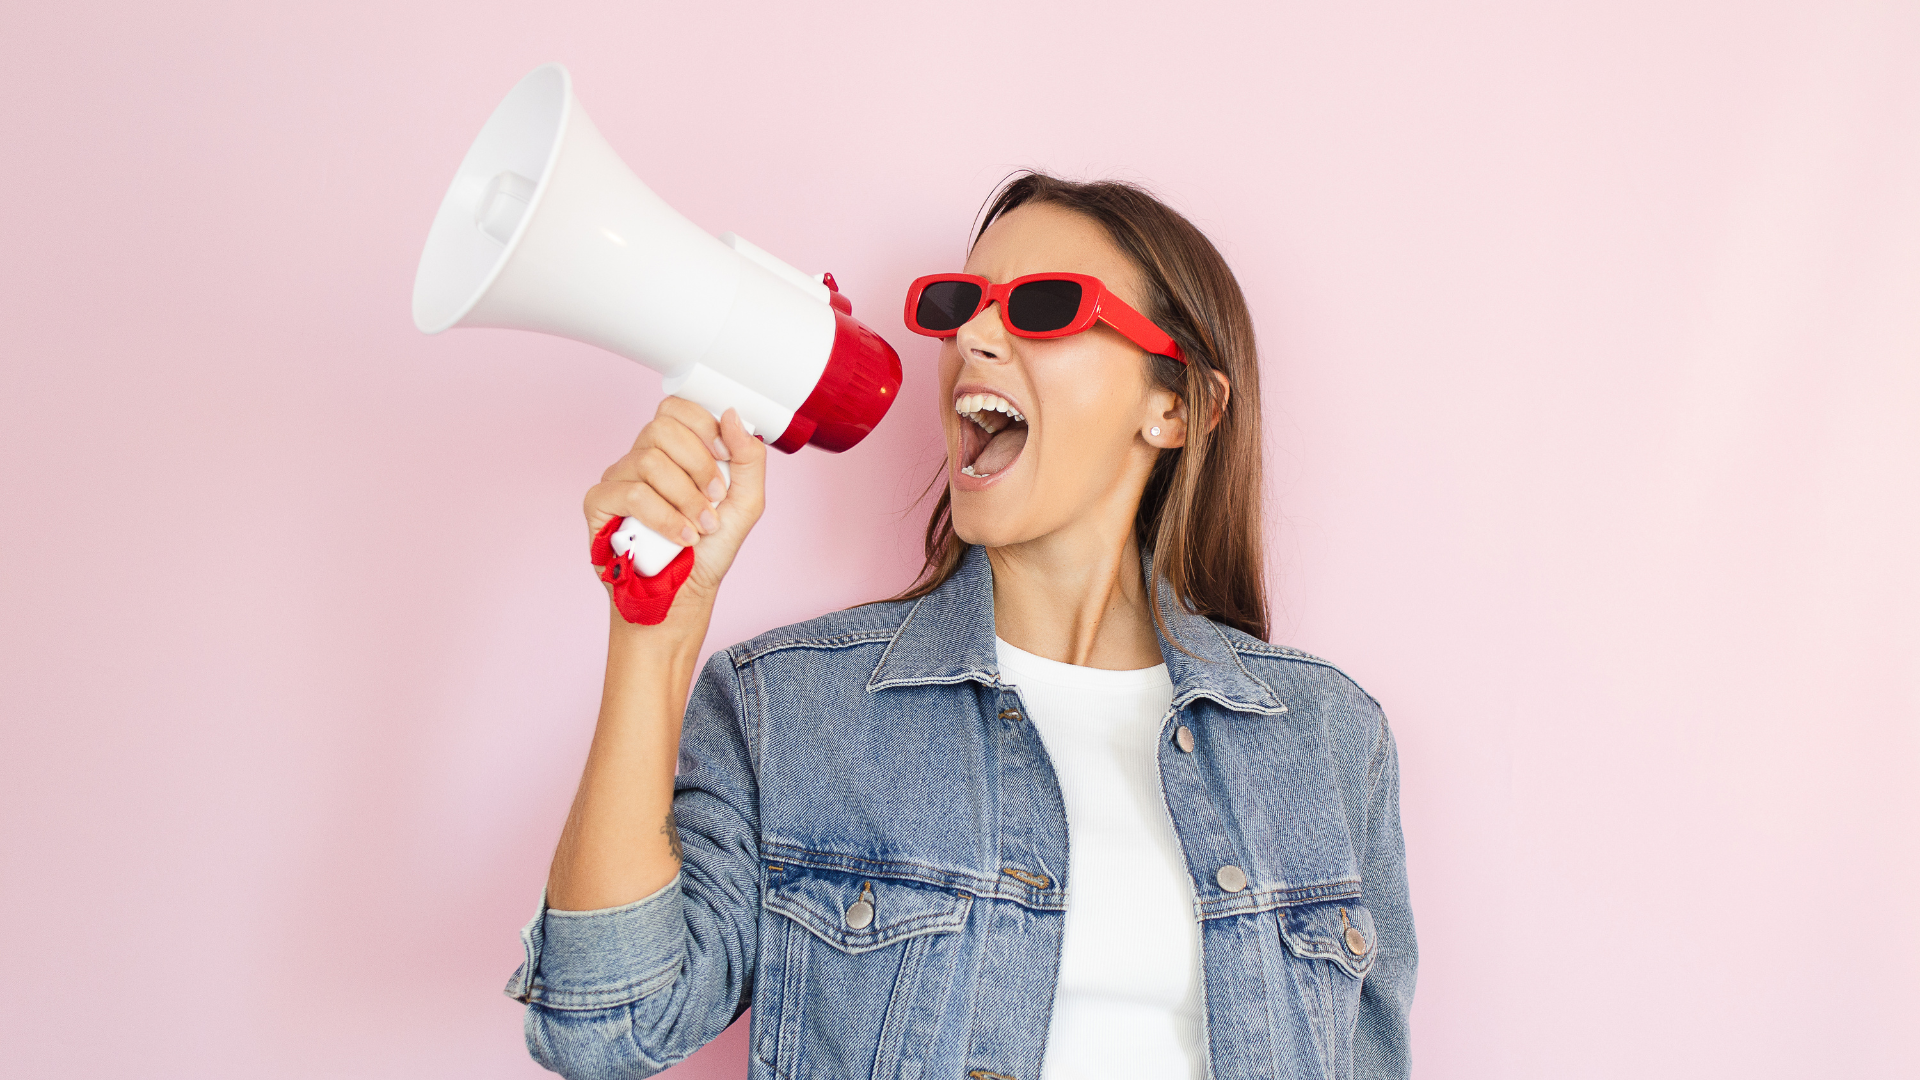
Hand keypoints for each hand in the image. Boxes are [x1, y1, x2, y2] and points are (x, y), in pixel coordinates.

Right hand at [584, 398, 766, 621]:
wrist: (685, 594)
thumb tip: (732, 415)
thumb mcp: (745, 501)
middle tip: (715, 499)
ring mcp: (618, 478)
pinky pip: (630, 493)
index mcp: (672, 450)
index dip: (703, 425)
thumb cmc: (709, 548)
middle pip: (662, 428)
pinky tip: (680, 537)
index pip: (676, 408)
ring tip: (701, 527)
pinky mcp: (599, 503)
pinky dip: (664, 517)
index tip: (724, 455)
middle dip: (699, 466)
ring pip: (649, 461)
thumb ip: (748, 457)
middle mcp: (641, 457)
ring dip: (686, 498)